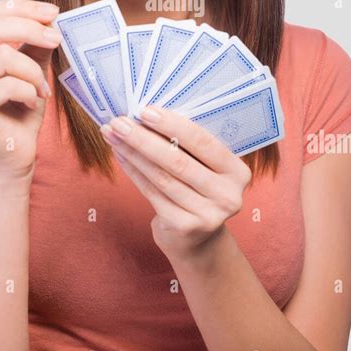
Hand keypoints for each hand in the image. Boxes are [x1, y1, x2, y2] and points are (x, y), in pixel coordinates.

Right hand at [0, 0, 61, 181]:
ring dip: (33, 71)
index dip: (21, 8)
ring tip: (42, 87)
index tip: (52, 13)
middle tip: (56, 39)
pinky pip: (8, 84)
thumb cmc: (20, 109)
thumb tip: (50, 18)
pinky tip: (32, 101)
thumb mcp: (31, 68)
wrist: (14, 152)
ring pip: (2, 55)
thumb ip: (34, 43)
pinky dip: (29, 90)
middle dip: (29, 28)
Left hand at [100, 106, 251, 259]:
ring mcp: (207, 215)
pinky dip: (133, 172)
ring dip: (133, 153)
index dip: (172, 125)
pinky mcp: (184, 227)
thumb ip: (189, 146)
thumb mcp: (206, 167)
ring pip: (162, 177)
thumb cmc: (198, 189)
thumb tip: (148, 114)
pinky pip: (152, 193)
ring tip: (113, 136)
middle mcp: (227, 195)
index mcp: (238, 171)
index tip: (145, 111)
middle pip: (178, 161)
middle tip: (119, 122)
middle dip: (144, 138)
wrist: (198, 239)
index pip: (204, 142)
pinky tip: (120, 156)